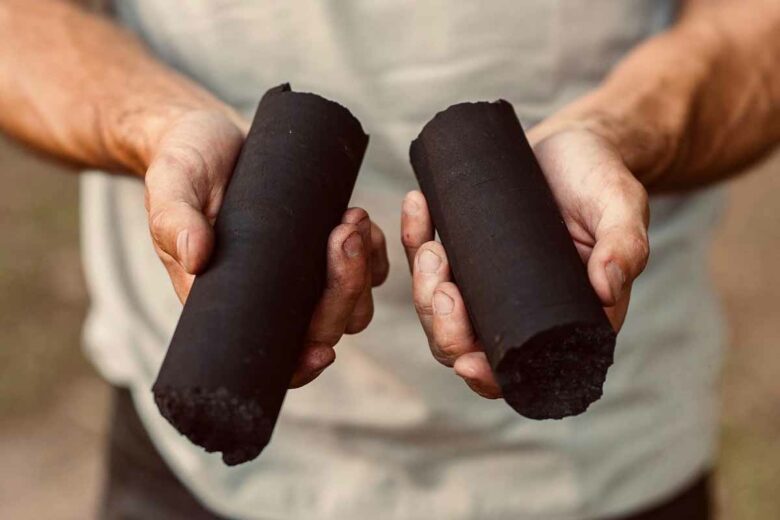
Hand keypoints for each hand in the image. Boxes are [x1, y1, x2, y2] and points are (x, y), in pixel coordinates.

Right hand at [144, 109, 388, 387]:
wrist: (208, 134)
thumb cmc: (183, 165)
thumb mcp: (170, 186)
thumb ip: (173, 220)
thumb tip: (195, 257)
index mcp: (233, 303)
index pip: (273, 356)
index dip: (300, 367)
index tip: (321, 352)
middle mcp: (274, 297)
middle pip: (326, 326)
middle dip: (344, 290)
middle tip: (342, 234)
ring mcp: (303, 273)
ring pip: (353, 302)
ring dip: (363, 271)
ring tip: (352, 220)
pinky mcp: (323, 243)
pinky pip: (367, 266)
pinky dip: (374, 253)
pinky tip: (364, 223)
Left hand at [401, 126, 648, 398]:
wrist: (578, 141)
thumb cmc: (603, 180)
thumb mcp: (623, 208)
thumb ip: (626, 245)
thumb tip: (609, 289)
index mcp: (559, 319)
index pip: (518, 370)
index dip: (488, 377)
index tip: (468, 360)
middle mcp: (517, 309)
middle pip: (464, 344)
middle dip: (444, 327)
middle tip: (445, 286)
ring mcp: (486, 281)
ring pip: (437, 307)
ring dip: (422, 285)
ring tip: (429, 245)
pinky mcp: (466, 248)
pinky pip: (428, 256)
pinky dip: (414, 236)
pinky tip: (417, 207)